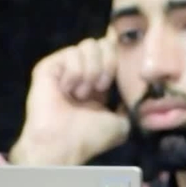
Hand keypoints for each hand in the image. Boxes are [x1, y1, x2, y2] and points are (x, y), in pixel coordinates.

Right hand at [5, 30, 129, 166]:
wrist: (64, 142)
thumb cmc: (90, 136)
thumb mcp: (121, 124)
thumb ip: (130, 108)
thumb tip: (136, 98)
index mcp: (98, 83)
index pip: (113, 53)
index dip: (118, 59)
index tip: (116, 79)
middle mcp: (82, 72)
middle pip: (103, 43)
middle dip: (107, 65)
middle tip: (100, 88)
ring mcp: (65, 67)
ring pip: (89, 45)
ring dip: (91, 71)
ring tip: (81, 93)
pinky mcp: (49, 66)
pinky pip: (72, 53)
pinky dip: (74, 73)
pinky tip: (66, 90)